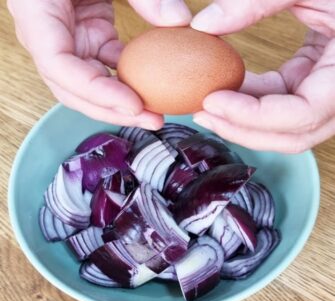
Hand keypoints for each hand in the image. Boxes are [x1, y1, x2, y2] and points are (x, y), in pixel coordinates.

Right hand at [8, 0, 186, 129]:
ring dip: (122, 103)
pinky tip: (152, 89)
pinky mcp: (90, 40)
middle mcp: (50, 38)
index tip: (134, 105)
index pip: (60, 68)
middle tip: (153, 120)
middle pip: (75, 90)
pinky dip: (128, 81)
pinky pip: (108, 68)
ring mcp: (71, 42)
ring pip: (92, 87)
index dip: (96, 93)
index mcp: (38, 17)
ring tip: (155, 114)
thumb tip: (180, 22)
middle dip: (113, 111)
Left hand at [189, 0, 334, 152]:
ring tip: (206, 107)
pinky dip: (248, 104)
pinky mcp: (308, 86)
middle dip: (242, 129)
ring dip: (241, 122)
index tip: (212, 101)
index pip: (302, 115)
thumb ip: (258, 1)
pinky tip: (224, 92)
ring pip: (281, 128)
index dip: (254, 116)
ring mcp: (324, 94)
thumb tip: (204, 25)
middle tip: (202, 114)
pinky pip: (276, 107)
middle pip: (290, 135)